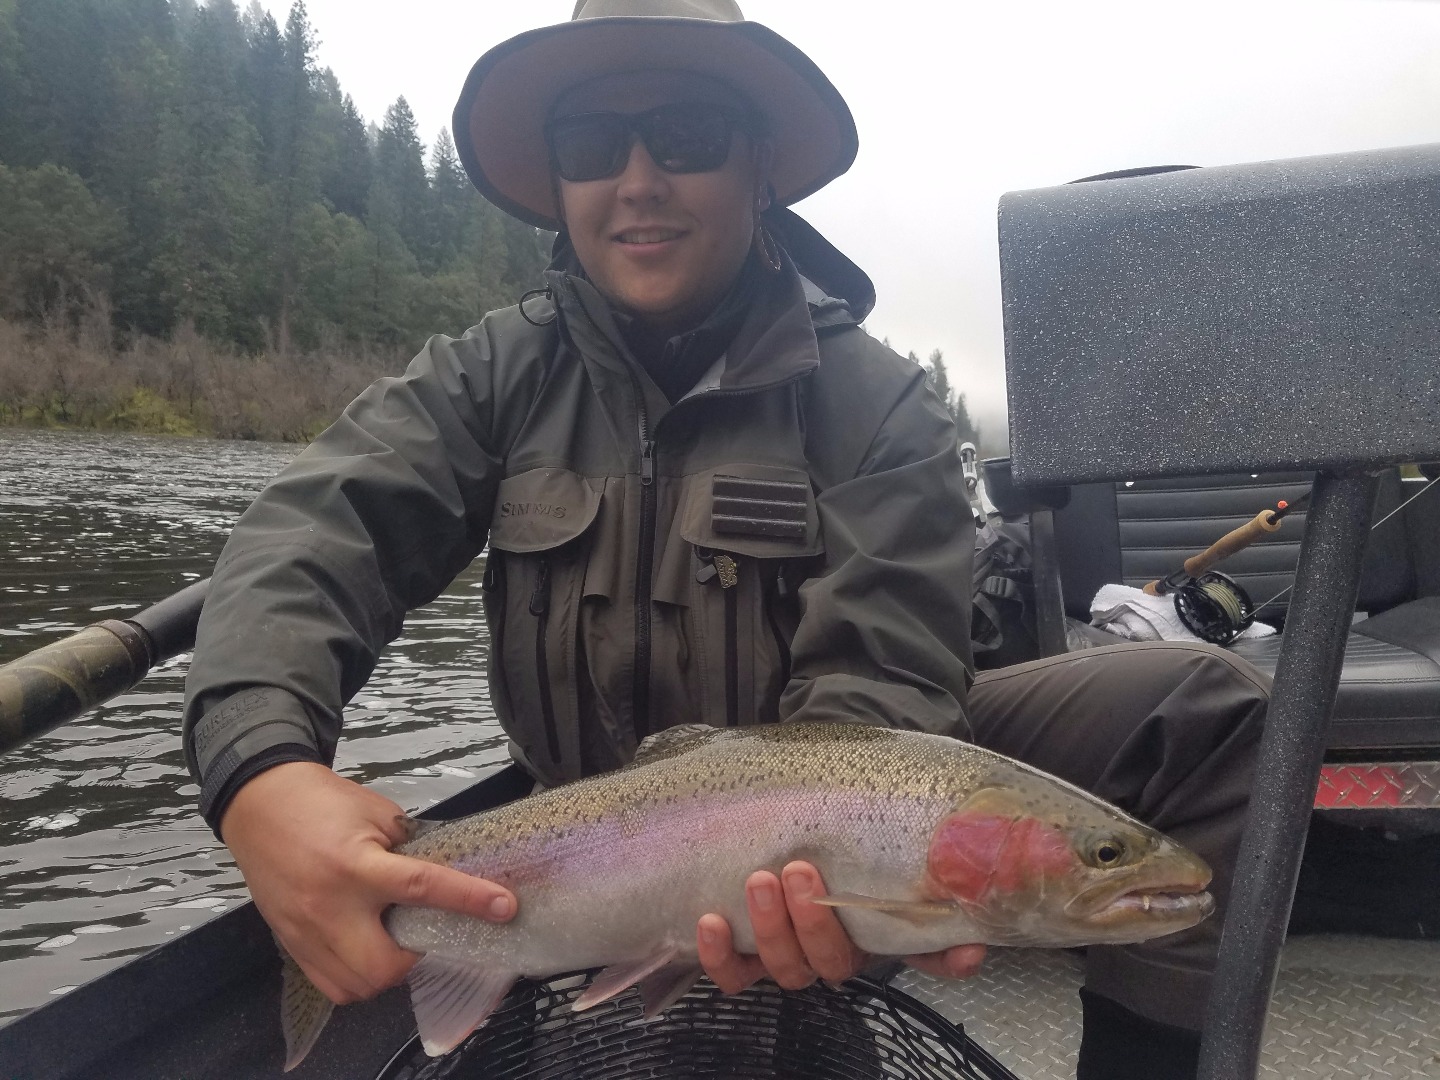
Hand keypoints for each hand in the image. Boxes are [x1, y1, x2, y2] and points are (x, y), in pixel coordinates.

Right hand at [220, 761, 516, 1004]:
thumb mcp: (377, 812)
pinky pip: (332, 985)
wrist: (259, 804)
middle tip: (420, 930)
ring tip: (391, 939)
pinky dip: (357, 977)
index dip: (468, 899)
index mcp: (356, 864)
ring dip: (385, 971)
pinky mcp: (291, 944)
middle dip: (412, 958)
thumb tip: (445, 874)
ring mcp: (306, 931)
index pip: (421, 887)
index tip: (504, 907)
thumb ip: (410, 847)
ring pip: (356, 985)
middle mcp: (330, 906)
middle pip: (382, 966)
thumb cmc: (322, 801)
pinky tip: (365, 949)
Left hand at [695, 860, 986, 994]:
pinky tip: (711, 921)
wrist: (778, 827)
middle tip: (799, 871)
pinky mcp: (741, 955)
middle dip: (812, 919)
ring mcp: (784, 955)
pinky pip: (730, 973)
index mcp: (870, 935)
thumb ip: (921, 888)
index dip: (940, 960)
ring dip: (769, 927)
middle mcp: (828, 953)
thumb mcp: (872, 857)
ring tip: (759, 881)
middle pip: (827, 960)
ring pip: (781, 966)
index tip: (962, 948)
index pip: (911, 956)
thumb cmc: (830, 844)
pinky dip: (719, 954)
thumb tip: (976, 942)